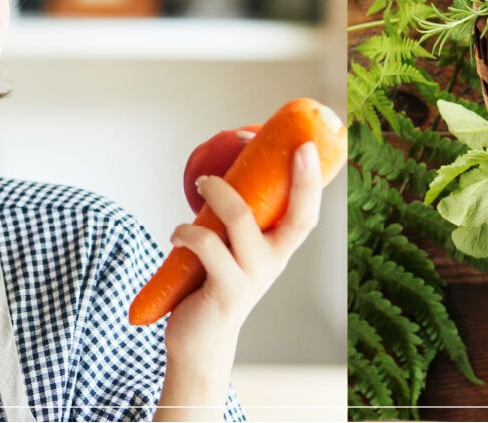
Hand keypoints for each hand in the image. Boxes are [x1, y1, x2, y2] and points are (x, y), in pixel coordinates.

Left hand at [156, 142, 323, 411]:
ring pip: (240, 221)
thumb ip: (233, 219)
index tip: (306, 146)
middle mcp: (273, 264)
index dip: (311, 181)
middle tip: (288, 149)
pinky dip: (187, 231)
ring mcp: (251, 278)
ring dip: (217, 193)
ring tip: (202, 183)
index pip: (308, 214)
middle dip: (295, 180)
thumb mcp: (233, 250)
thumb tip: (220, 169)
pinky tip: (176, 234)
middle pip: (296, 219)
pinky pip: (207, 245)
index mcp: (279, 250)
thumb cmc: (214, 284)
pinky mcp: (225, 291)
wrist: (200, 342)